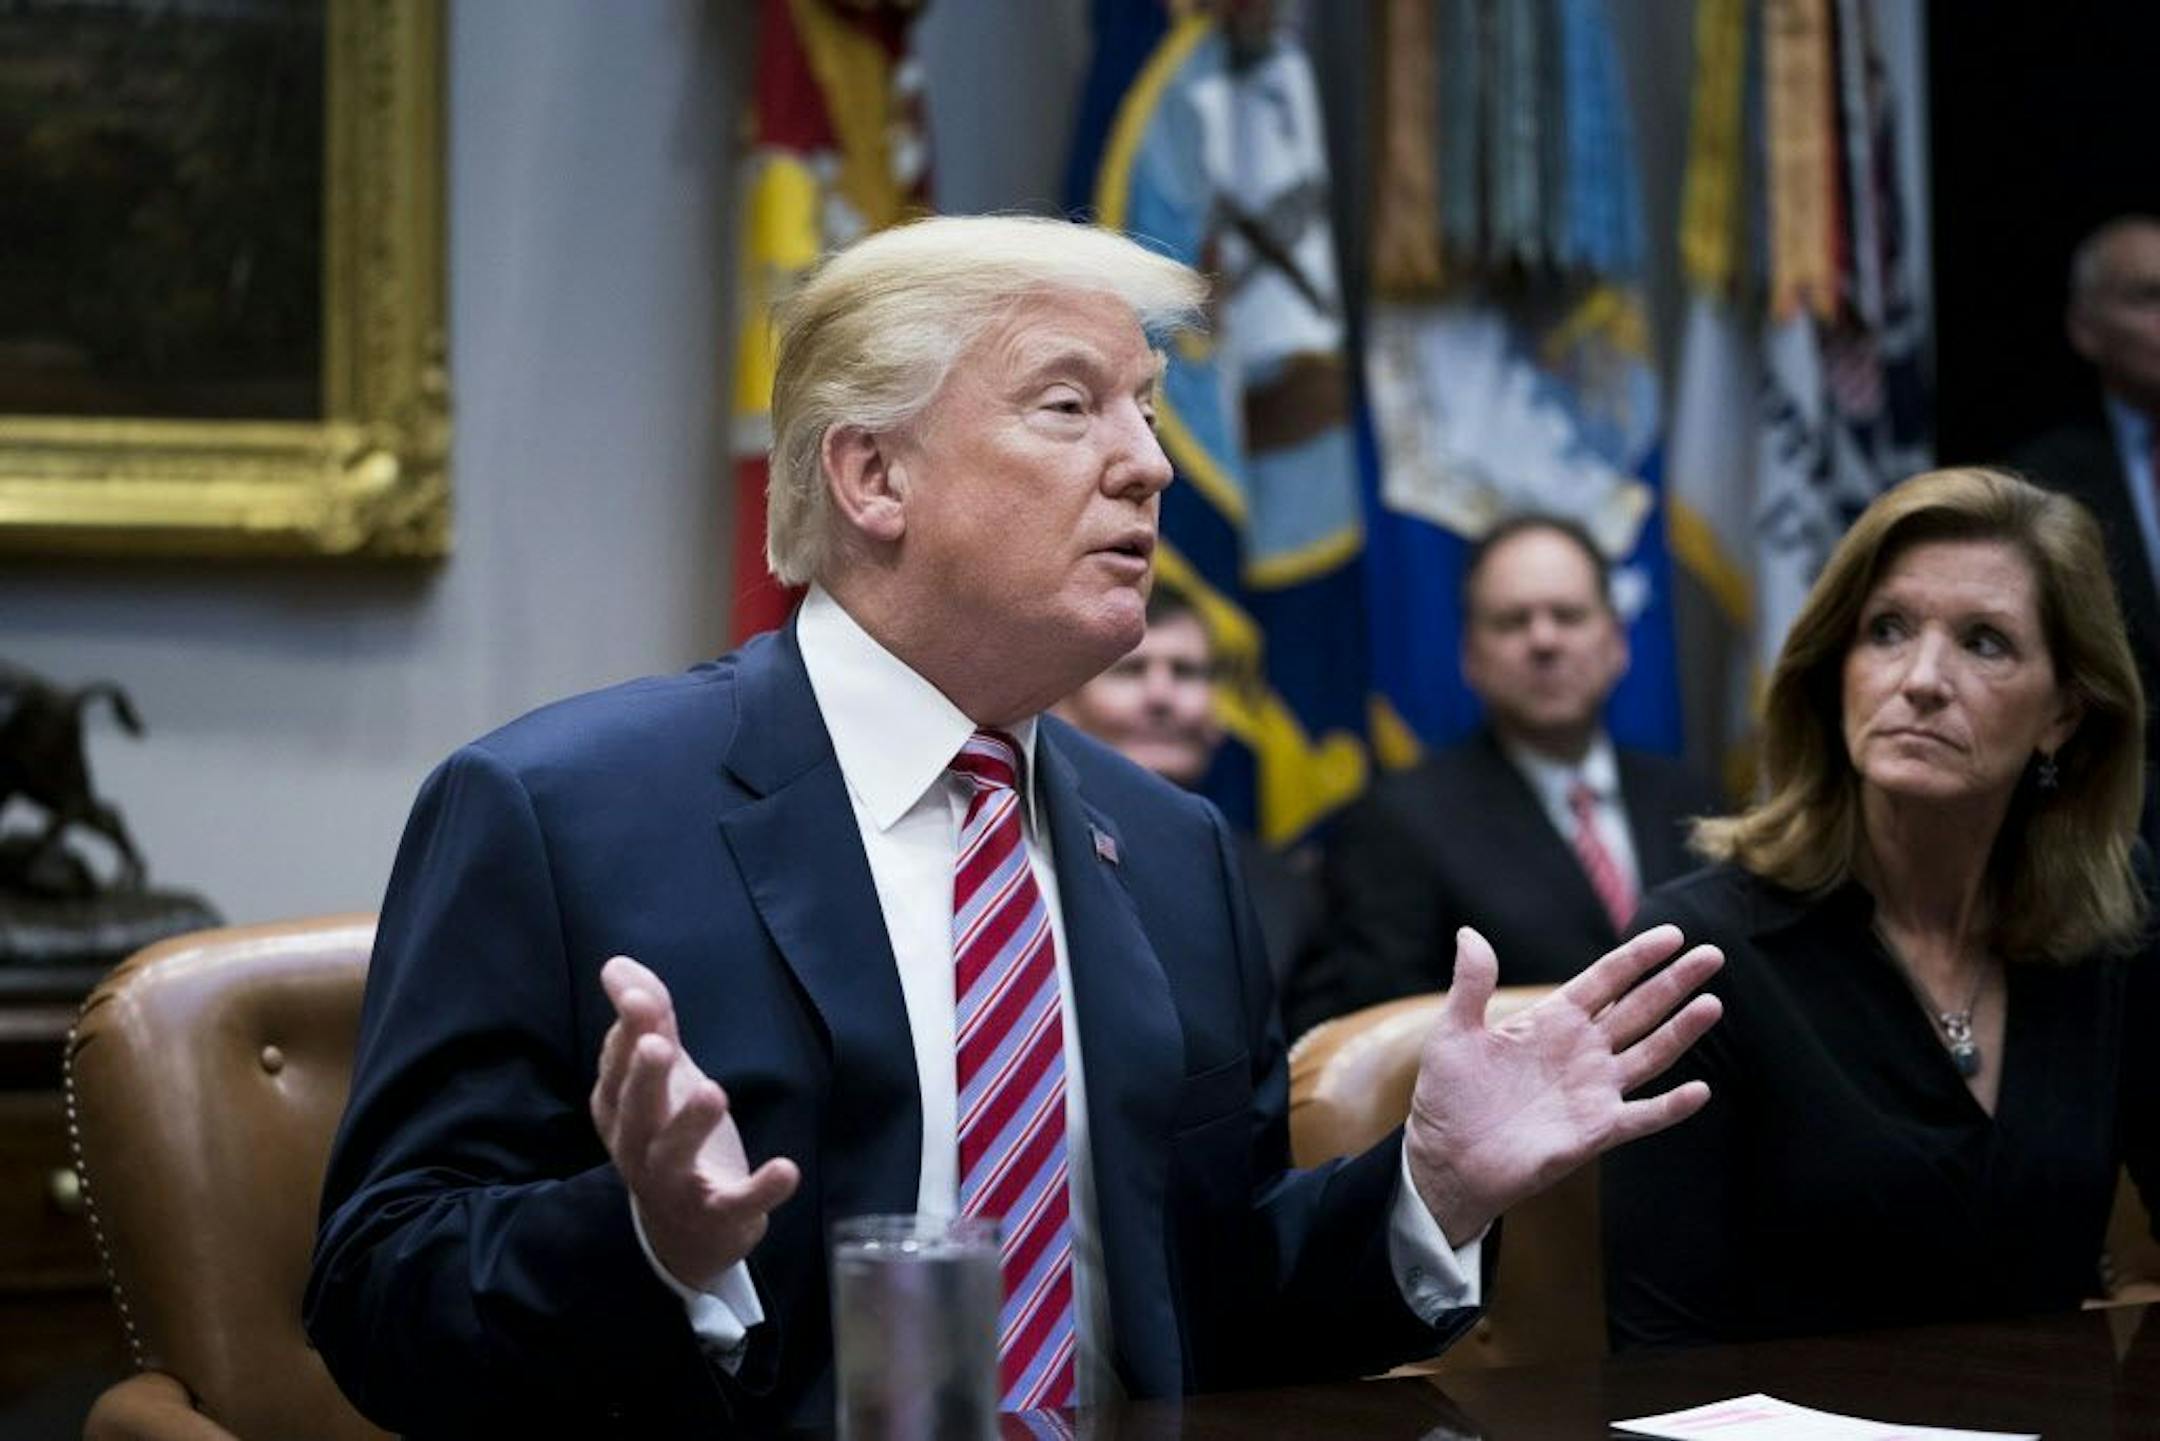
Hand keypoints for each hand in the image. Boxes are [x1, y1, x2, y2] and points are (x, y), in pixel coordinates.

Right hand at [591, 955, 799, 1290]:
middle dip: (645, 1078)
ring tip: (714, 1091)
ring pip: (674, 1157)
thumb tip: (616, 965)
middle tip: (659, 1046)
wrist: (687, 1231)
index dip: (627, 1035)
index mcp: (620, 1111)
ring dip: (691, 1125)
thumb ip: (648, 1020)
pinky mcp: (717, 1214)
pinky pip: (736, 1204)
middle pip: (637, 1112)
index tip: (640, 998)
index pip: (617, 1069)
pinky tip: (786, 1169)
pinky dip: (760, 1190)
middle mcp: (638, 1149)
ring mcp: (675, 1186)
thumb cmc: (669, 1134)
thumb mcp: (663, 1076)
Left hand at [1403, 925, 1721, 1245]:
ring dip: (1681, 1031)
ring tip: (1711, 1003)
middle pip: (1639, 1009)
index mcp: (1552, 1021)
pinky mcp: (1597, 1131)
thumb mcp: (1454, 1033)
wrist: (1447, 1160)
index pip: (1605, 980)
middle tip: (1712, 954)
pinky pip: (1642, 1116)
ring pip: (1650, 1054)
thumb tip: (1469, 933)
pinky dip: (1670, 1107)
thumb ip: (1471, 985)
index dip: (1637, 957)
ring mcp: (1594, 1090)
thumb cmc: (1448, 1096)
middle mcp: (1582, 1050)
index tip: (1672, 934)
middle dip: (1674, 982)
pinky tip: (1699, 1091)